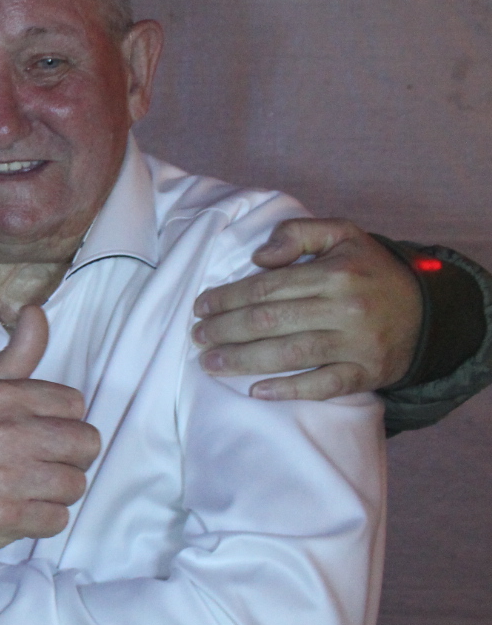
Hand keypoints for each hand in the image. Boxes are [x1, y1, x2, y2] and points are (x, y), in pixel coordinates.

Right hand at [0, 306, 100, 581]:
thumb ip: (16, 355)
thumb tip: (36, 311)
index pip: (75, 405)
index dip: (60, 423)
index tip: (34, 435)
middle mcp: (0, 432)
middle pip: (86, 444)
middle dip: (68, 459)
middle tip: (35, 466)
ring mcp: (1, 476)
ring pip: (76, 484)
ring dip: (55, 493)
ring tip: (23, 489)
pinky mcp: (3, 515)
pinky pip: (58, 519)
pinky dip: (42, 521)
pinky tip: (16, 511)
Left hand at [191, 219, 420, 399]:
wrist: (428, 310)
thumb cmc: (370, 270)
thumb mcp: (342, 234)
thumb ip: (298, 233)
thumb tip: (259, 257)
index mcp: (335, 273)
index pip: (267, 287)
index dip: (227, 298)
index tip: (201, 306)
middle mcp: (346, 309)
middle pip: (270, 322)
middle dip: (225, 330)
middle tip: (197, 336)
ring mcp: (357, 344)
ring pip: (289, 355)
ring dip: (242, 361)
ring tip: (209, 363)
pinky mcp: (366, 373)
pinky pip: (323, 385)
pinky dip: (288, 390)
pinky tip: (256, 391)